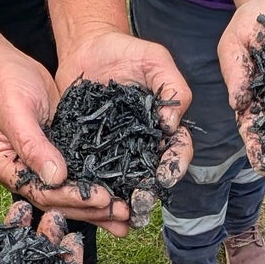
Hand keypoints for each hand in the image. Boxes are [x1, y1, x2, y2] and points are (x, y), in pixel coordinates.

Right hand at [0, 41, 124, 230]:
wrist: (2, 64)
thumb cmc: (1, 83)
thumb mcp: (14, 111)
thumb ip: (32, 145)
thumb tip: (55, 177)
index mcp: (8, 168)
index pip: (41, 193)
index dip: (72, 198)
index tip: (100, 199)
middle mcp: (26, 172)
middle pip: (60, 200)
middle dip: (92, 209)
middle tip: (124, 213)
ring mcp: (44, 164)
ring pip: (73, 192)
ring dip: (100, 206)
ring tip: (128, 216)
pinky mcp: (62, 152)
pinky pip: (81, 173)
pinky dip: (101, 184)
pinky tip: (122, 193)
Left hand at [55, 27, 195, 229]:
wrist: (87, 47)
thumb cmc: (127, 52)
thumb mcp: (156, 60)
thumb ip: (172, 88)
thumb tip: (171, 125)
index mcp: (164, 126)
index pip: (177, 149)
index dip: (175, 165)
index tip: (166, 177)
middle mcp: (143, 143)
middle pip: (150, 174)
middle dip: (147, 192)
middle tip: (140, 206)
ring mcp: (115, 149)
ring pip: (122, 180)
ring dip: (121, 201)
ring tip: (117, 216)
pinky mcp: (88, 150)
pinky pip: (92, 172)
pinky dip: (92, 189)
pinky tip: (88, 202)